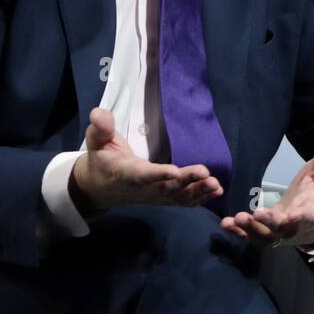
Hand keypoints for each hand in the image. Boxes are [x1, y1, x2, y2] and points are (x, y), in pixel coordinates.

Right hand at [71, 108, 223, 212]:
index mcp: (126, 173)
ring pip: (177, 197)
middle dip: (187, 181)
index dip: (158, 175)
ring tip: (216, 184)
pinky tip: (217, 192)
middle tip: (206, 173)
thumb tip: (99, 112)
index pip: (142, 175)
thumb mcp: (96, 142)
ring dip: (198, 191)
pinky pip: (182, 201)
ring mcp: (155, 196)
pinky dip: (200, 198)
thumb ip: (100, 128)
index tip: (174, 171)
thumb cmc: (102, 160)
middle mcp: (143, 189)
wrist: (101, 188)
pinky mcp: (164, 198)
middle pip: (166, 187)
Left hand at [220, 133, 313, 249]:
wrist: (312, 218)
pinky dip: (239, 233)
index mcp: (312, 209)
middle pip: (283, 228)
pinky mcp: (265, 234)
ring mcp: (279, 233)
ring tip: (237, 218)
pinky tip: (226, 224)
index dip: (302, 217)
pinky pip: (252, 237)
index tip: (293, 215)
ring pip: (265, 236)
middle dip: (270, 223)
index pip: (309, 215)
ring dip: (251, 229)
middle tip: (257, 214)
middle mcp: (295, 225)